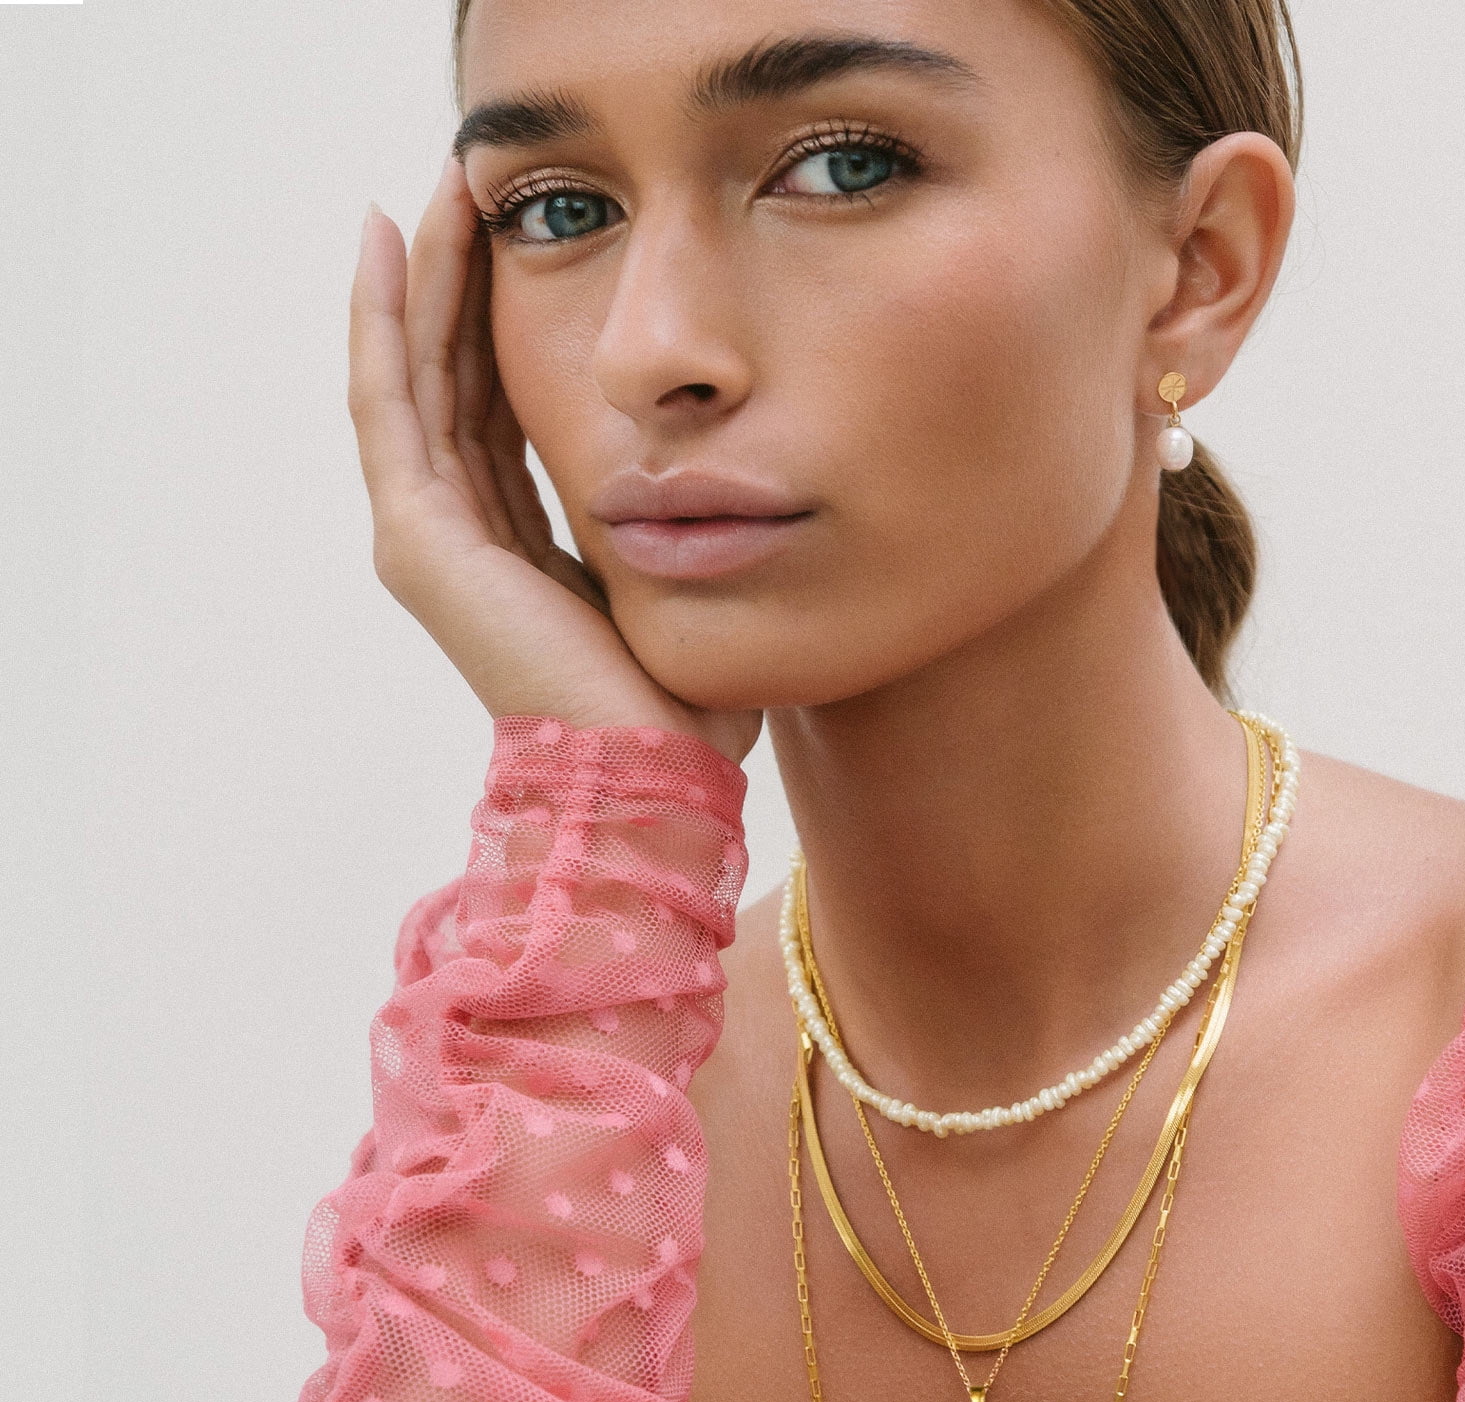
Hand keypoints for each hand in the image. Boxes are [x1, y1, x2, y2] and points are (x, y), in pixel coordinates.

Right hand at [347, 155, 761, 765]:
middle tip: (473, 184)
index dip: (500, 324)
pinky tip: (390, 243)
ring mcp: (430, 538)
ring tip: (436, 186)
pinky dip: (386, 323)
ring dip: (425, 279)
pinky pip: (393, 403)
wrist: (653, 774)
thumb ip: (646, 521)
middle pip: (450, 381)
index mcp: (513, 550)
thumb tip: (698, 473)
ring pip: (414, 376)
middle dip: (461, 282)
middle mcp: (459, 538)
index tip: (522, 241)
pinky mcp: (419, 540)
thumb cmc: (679, 700)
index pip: (496, 412)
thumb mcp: (663, 580)